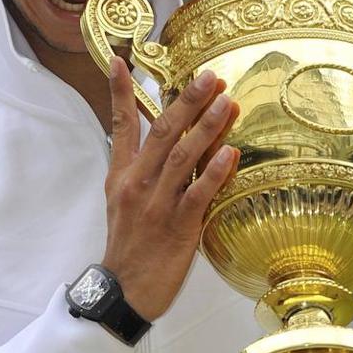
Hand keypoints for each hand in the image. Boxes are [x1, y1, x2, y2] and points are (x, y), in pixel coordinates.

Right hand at [101, 58, 238, 320]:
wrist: (124, 291)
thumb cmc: (130, 246)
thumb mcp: (122, 202)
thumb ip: (141, 170)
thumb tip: (166, 140)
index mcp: (122, 176)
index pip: (121, 126)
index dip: (121, 93)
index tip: (122, 61)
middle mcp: (137, 184)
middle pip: (162, 133)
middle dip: (186, 101)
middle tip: (209, 75)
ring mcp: (156, 205)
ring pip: (183, 157)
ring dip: (207, 127)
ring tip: (228, 102)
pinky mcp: (177, 227)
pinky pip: (198, 194)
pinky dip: (214, 173)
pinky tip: (231, 153)